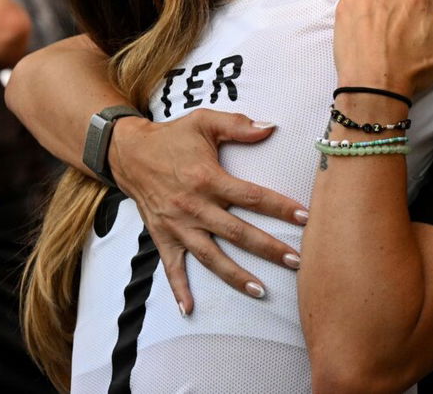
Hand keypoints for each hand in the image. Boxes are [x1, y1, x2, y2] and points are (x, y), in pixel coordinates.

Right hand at [109, 109, 309, 312]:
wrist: (128, 153)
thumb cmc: (172, 137)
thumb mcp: (204, 122)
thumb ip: (239, 126)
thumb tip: (272, 126)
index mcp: (207, 178)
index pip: (251, 196)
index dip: (279, 207)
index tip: (305, 217)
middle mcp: (194, 206)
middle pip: (238, 233)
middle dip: (269, 249)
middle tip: (296, 261)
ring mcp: (178, 226)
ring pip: (211, 257)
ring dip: (235, 276)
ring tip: (261, 291)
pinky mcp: (162, 237)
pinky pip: (171, 267)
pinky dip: (179, 289)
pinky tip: (189, 310)